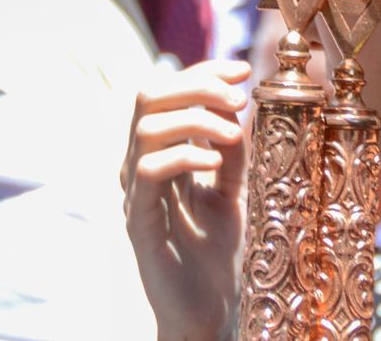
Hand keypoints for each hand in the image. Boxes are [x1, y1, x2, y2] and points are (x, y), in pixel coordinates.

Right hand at [123, 59, 250, 340]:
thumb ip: (231, 150)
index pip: (171, 90)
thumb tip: (238, 102)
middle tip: (238, 98)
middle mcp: (142, 165)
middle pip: (149, 96)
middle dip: (196, 84)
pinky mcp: (138, 222)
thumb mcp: (234, 189)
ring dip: (195, 118)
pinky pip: (148, 171)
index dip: (204, 70)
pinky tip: (214, 163)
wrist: (208, 311)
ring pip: (145, 126)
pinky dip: (184, 155)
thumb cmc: (218, 252)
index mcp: (163, 151)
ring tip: (232, 134)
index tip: (244, 68)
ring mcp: (136, 192)